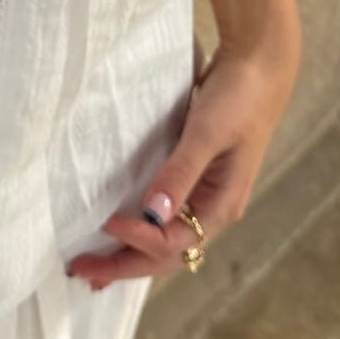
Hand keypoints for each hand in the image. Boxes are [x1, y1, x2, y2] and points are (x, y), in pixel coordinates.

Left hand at [67, 40, 299, 287]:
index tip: (105, 222)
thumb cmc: (238, 99)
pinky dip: (139, 231)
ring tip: (93, 267)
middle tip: (80, 270)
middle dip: (124, 265)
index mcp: (223, 205)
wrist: (259, 68)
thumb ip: (181, 173)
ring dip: (129, 255)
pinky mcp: (194, 180)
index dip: (138, 238)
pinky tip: (118, 232)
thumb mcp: (207, 134)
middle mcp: (213, 209)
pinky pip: (163, 218)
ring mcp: (204, 196)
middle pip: (166, 254)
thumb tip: (152, 214)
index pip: (174, 242)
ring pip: (164, 241)